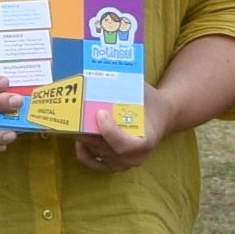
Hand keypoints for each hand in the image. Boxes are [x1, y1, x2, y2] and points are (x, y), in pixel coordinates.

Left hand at [70, 96, 191, 173]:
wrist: (162, 116)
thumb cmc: (151, 102)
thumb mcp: (144, 91)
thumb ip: (127, 84)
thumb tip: (104, 68)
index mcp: (147, 141)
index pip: (125, 145)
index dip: (110, 132)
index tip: (100, 113)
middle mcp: (135, 157)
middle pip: (104, 147)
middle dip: (86, 130)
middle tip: (73, 113)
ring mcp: (123, 164)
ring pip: (95, 152)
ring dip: (82, 136)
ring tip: (72, 120)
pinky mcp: (112, 165)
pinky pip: (91, 161)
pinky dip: (82, 149)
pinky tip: (77, 136)